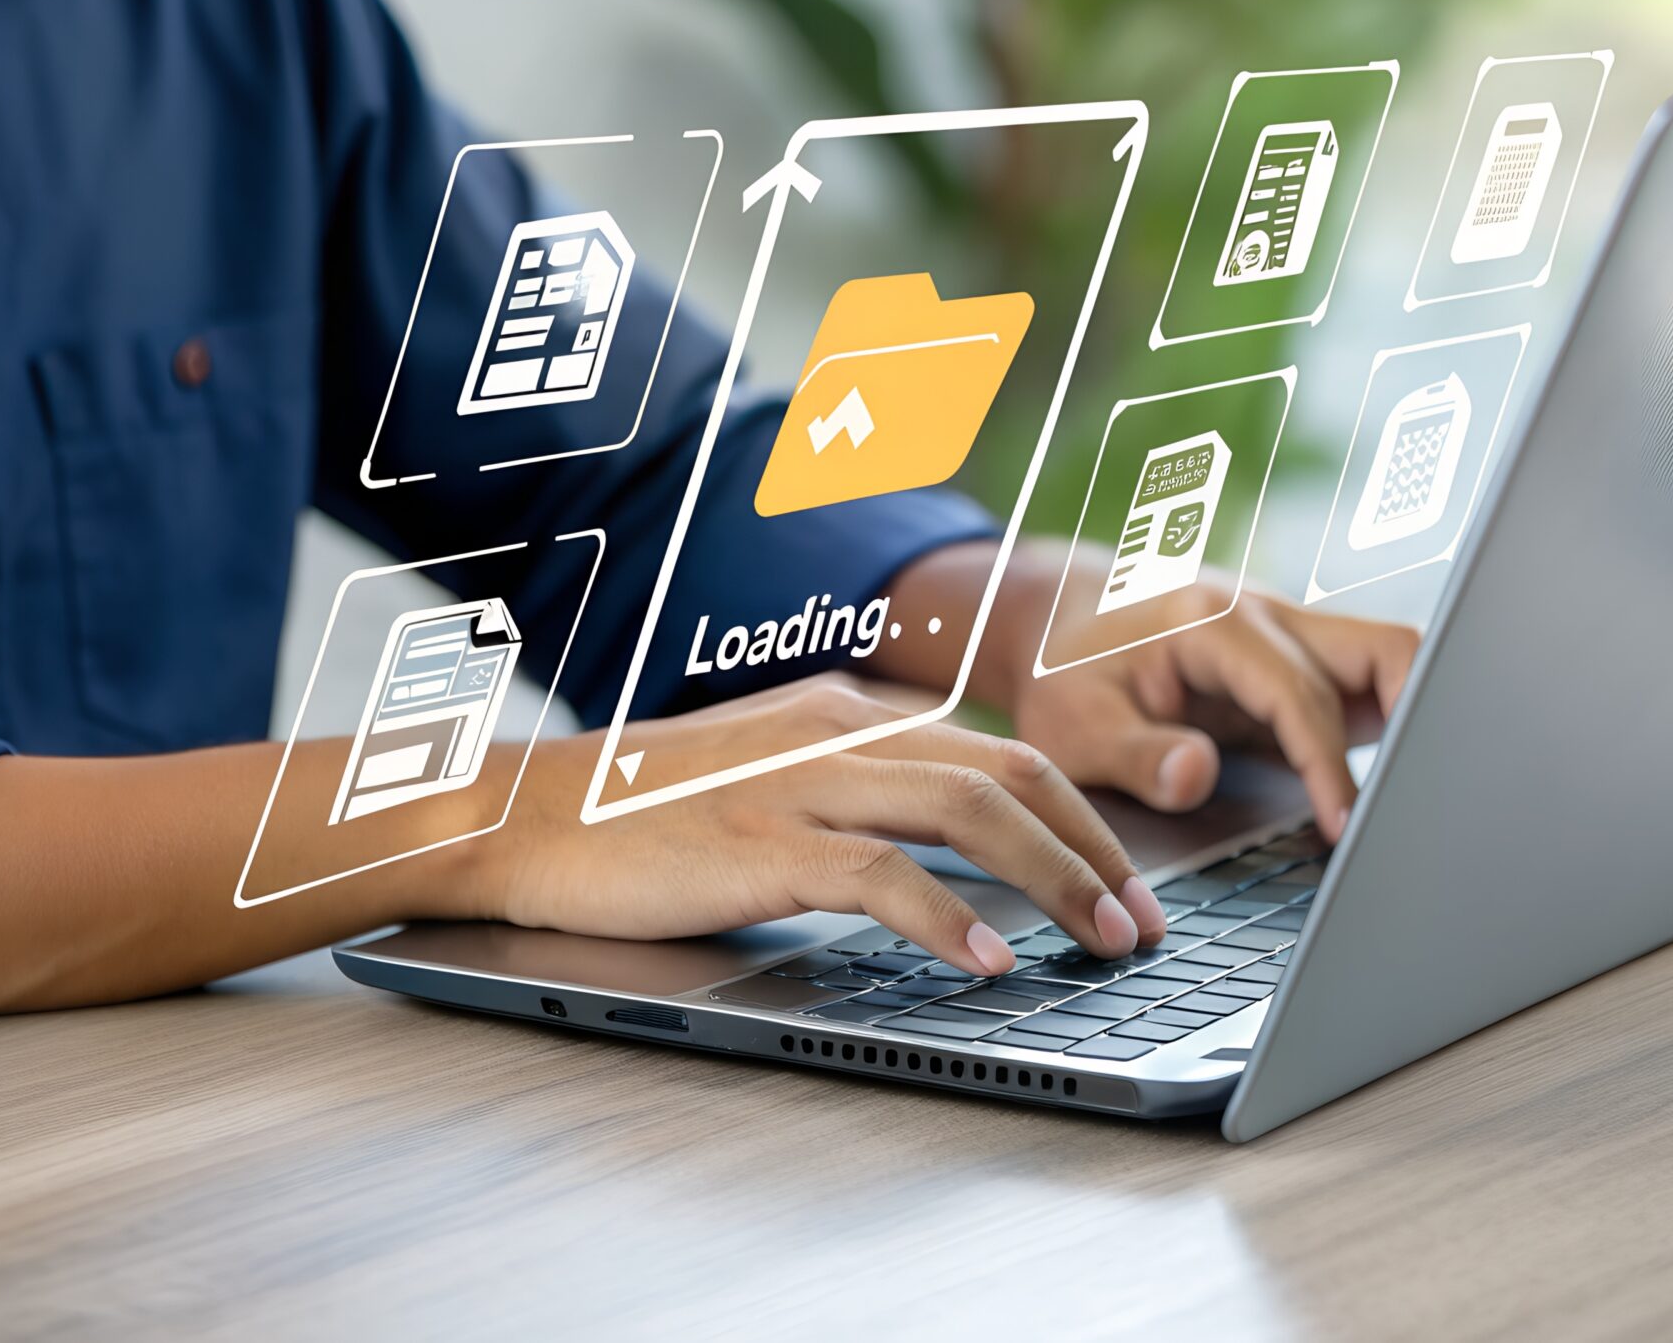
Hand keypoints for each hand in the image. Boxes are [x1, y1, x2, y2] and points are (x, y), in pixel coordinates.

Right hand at [449, 674, 1169, 974]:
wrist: (527, 814)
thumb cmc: (645, 810)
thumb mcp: (771, 771)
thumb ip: (856, 785)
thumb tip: (951, 832)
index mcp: (849, 712)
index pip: (1002, 750)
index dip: (1082, 815)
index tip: (1127, 882)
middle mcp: (840, 730)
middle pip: (1011, 771)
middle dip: (1096, 849)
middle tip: (1146, 924)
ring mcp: (801, 781)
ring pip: (970, 809)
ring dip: (1055, 879)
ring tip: (1106, 941)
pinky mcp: (761, 840)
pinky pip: (880, 873)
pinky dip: (947, 916)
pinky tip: (989, 961)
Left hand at [882, 542, 1419, 836]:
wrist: (1053, 621)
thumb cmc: (1063, 673)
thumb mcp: (1076, 724)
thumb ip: (1135, 753)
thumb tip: (1198, 775)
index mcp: (1214, 621)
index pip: (1304, 695)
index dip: (1330, 767)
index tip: (1345, 827)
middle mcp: (1266, 616)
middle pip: (1385, 649)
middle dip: (1419, 719)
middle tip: (1422, 803)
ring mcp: (1289, 635)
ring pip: (1389, 659)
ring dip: (1413, 719)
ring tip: (1419, 799)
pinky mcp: (1296, 663)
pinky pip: (1364, 687)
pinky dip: (1388, 730)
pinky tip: (1387, 789)